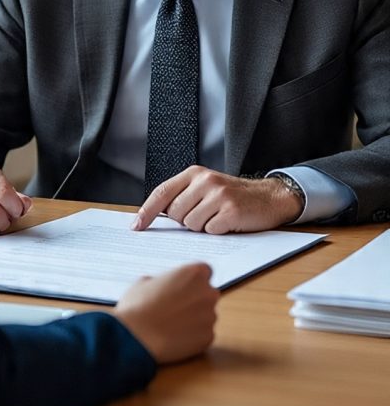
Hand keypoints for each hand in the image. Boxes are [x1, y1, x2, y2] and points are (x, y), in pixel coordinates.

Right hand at [114, 263, 217, 363]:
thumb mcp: (144, 283)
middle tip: (176, 308)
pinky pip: (203, 335)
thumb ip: (162, 281)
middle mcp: (208, 293)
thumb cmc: (137, 308)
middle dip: (196, 300)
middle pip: (207, 294)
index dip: (193, 281)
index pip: (204, 272)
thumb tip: (162, 286)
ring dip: (194, 319)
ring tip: (171, 326)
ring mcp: (210, 316)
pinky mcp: (208, 337)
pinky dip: (193, 337)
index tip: (183, 288)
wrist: (136, 339)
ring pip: (206, 316)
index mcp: (194, 273)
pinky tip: (175, 338)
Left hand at [132, 168, 303, 233]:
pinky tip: (228, 223)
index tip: (136, 226)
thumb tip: (152, 216)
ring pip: (191, 224)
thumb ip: (182, 196)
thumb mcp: (205, 188)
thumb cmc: (232, 197)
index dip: (146, 211)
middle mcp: (205, 180)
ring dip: (202, 227)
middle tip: (204, 215)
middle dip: (185, 221)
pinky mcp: (231, 210)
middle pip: (175, 213)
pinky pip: (210, 231)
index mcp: (194, 173)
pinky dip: (217, 232)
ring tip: (217, 217)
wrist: (268, 198)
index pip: (162, 193)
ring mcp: (218, 194)